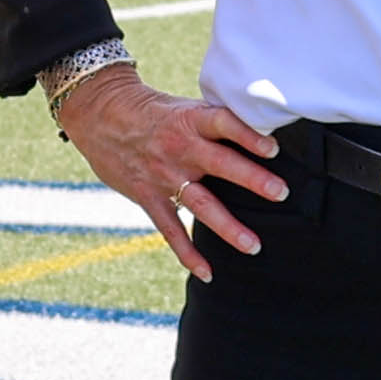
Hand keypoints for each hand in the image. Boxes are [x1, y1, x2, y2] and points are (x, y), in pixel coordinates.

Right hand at [57, 65, 287, 282]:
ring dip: (228, 226)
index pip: (224, 123)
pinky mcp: (148, 197)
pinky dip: (188, 253)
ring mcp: (164, 176)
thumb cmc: (152, 111)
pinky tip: (207, 272)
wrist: (100, 114)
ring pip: (201, 204)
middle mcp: (180, 148)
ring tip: (254, 245)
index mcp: (191, 120)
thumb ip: (215, 122)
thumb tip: (262, 130)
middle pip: (221, 164)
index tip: (274, 149)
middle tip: (280, 193)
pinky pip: (171, 230)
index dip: (249, 135)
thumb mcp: (184, 107)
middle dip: (252, 179)